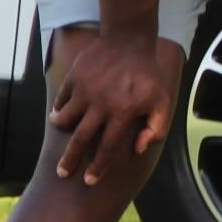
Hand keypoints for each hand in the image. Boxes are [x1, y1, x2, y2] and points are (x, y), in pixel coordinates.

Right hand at [47, 29, 171, 184]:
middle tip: (62, 173)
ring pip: (65, 119)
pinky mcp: (75, 78)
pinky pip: (61, 99)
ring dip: (62, 129)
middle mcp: (101, 104)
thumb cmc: (147, 75)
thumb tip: (138, 150)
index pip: (107, 148)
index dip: (98, 167)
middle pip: (81, 139)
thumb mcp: (161, 102)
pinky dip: (59, 108)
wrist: (129, 40)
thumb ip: (155, 129)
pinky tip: (60, 112)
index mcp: (123, 113)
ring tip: (61, 132)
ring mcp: (85, 90)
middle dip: (70, 160)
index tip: (89, 181)